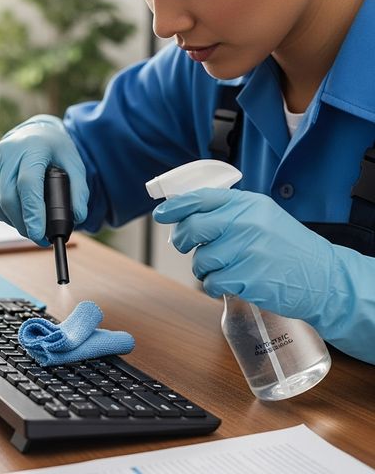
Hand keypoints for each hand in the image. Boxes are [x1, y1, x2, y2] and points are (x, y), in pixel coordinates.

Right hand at [0, 115, 88, 244]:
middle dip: (23, 224)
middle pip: (7, 198)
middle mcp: (6, 152)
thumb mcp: (75, 165)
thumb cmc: (55, 151)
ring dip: (12, 221)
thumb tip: (77, 218)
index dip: (32, 212)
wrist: (34, 132)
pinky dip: (1, 213)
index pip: (27, 184)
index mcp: (32, 148)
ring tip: (29, 223)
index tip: (39, 234)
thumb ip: (79, 191)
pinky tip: (15, 210)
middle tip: (39, 236)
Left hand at [153, 187, 374, 364]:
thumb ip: (229, 212)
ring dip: (204, 268)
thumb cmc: (288, 247)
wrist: (324, 277)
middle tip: (188, 246)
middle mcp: (246, 224)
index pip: (200, 199)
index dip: (175, 207)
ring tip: (223, 268)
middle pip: (194, 228)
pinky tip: (230, 282)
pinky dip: (215, 285)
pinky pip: (212, 283)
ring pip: (201, 260)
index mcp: (247, 205)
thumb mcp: (262, 217)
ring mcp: (248, 251)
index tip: (161, 214)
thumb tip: (186, 215)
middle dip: (184, 240)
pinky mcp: (249, 278)